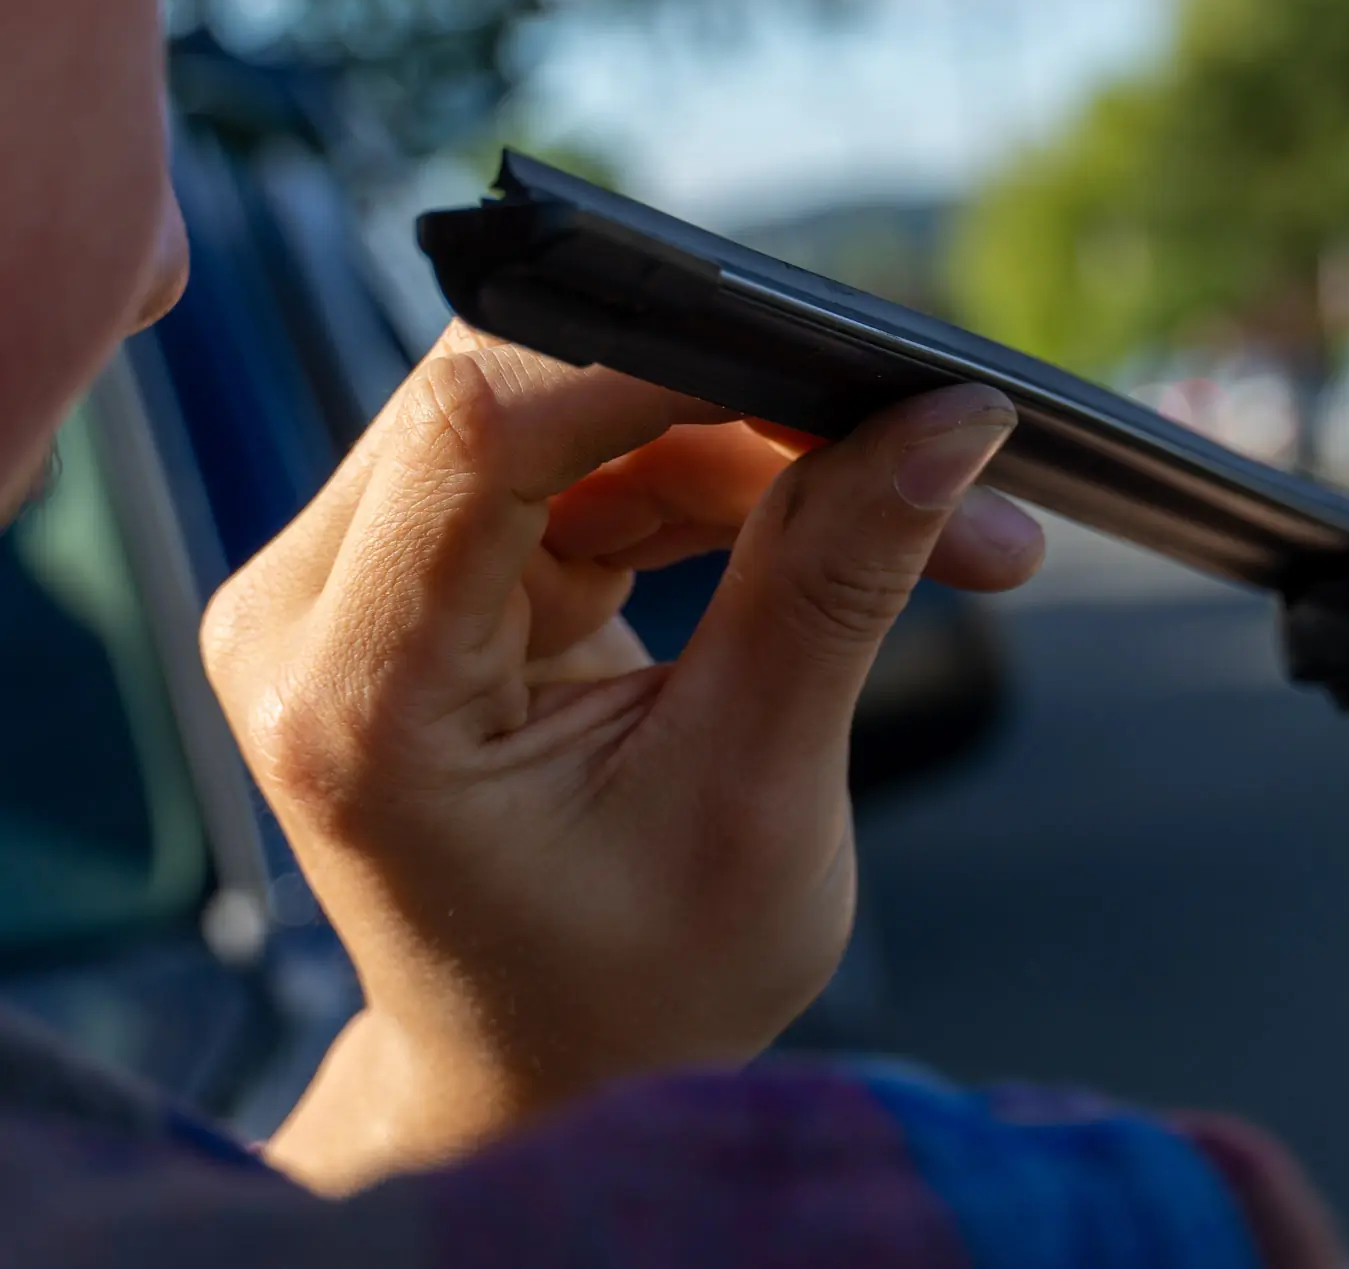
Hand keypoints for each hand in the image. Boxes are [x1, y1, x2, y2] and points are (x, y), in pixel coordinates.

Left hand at [201, 324, 1044, 1189]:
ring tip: (943, 533)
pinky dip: (725, 493)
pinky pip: (591, 471)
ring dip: (763, 458)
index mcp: (358, 699)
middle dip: (746, 411)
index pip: (482, 434)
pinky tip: (843, 531)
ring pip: (582, 421)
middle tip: (926, 452)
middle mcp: (316, 616)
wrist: (548, 1068)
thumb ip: (833, 587)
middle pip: (529, 402)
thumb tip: (948, 428)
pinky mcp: (433, 577)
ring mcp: (363, 587)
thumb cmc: (631, 988)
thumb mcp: (755, 797)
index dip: (666, 365)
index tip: (849, 370)